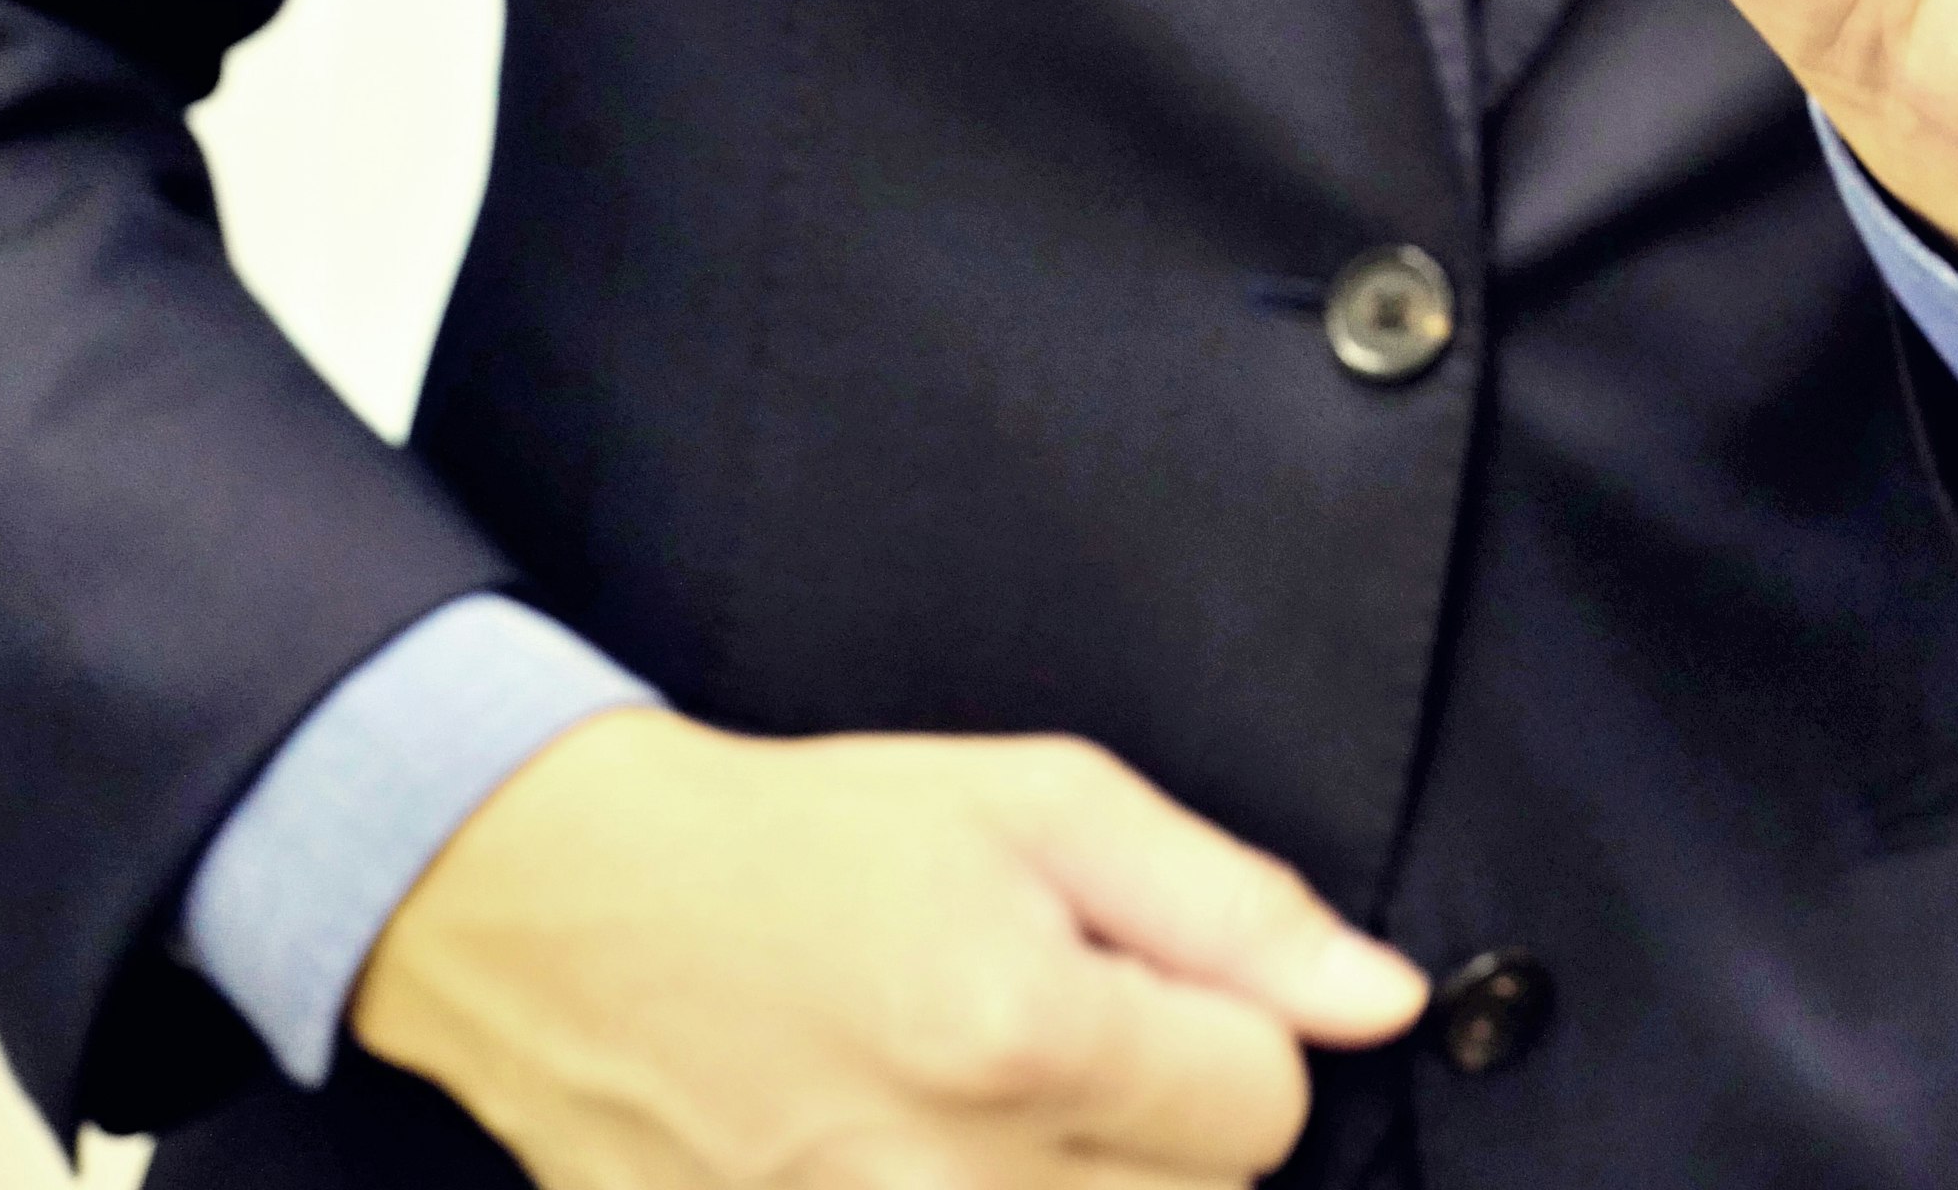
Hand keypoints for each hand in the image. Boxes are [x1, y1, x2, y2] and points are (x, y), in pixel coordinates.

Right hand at [348, 709, 1425, 1188]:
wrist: (572, 914)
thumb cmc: (814, 841)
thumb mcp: (1040, 805)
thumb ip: (1230, 908)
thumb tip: (1384, 1002)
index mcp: (1018, 1032)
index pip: (1268, 1108)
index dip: (1232, 1037)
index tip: (1150, 991)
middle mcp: (942, 1176)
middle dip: (1168, 1127)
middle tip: (1062, 1045)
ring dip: (1086, 1189)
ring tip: (997, 1105)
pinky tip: (939, 1154)